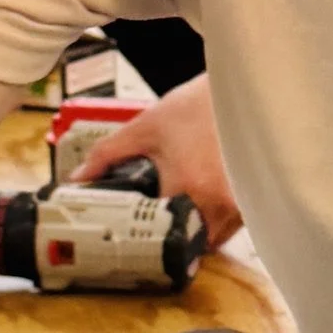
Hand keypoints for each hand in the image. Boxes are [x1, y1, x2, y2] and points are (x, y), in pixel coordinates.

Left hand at [72, 74, 241, 246]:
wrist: (240, 89)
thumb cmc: (196, 105)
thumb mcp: (145, 127)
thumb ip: (107, 155)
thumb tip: (77, 179)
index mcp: (189, 186)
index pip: (164, 235)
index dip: (149, 242)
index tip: (137, 239)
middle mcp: (220, 201)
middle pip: (192, 243)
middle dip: (174, 239)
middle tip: (157, 229)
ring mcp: (242, 201)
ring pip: (216, 237)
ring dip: (198, 232)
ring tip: (181, 213)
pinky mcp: (255, 197)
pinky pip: (234, 224)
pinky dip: (218, 221)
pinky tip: (205, 202)